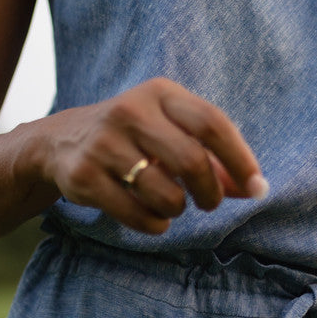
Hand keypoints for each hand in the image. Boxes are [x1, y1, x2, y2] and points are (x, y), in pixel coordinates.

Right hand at [26, 77, 267, 234]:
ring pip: (165, 193)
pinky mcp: (84, 175)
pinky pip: (136, 213)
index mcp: (160, 93)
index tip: (256, 188)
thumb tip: (253, 190)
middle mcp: (131, 111)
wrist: (60, 141)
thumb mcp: (170, 132)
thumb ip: (212, 158)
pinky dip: (155, 225)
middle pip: (192, 161)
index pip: (212, 123)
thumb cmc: (134, 137)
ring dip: (179, 209)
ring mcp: (104, 143)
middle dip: (211, 193)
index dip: (240, 159)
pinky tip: (155, 219)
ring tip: (174, 207)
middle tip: (210, 204)